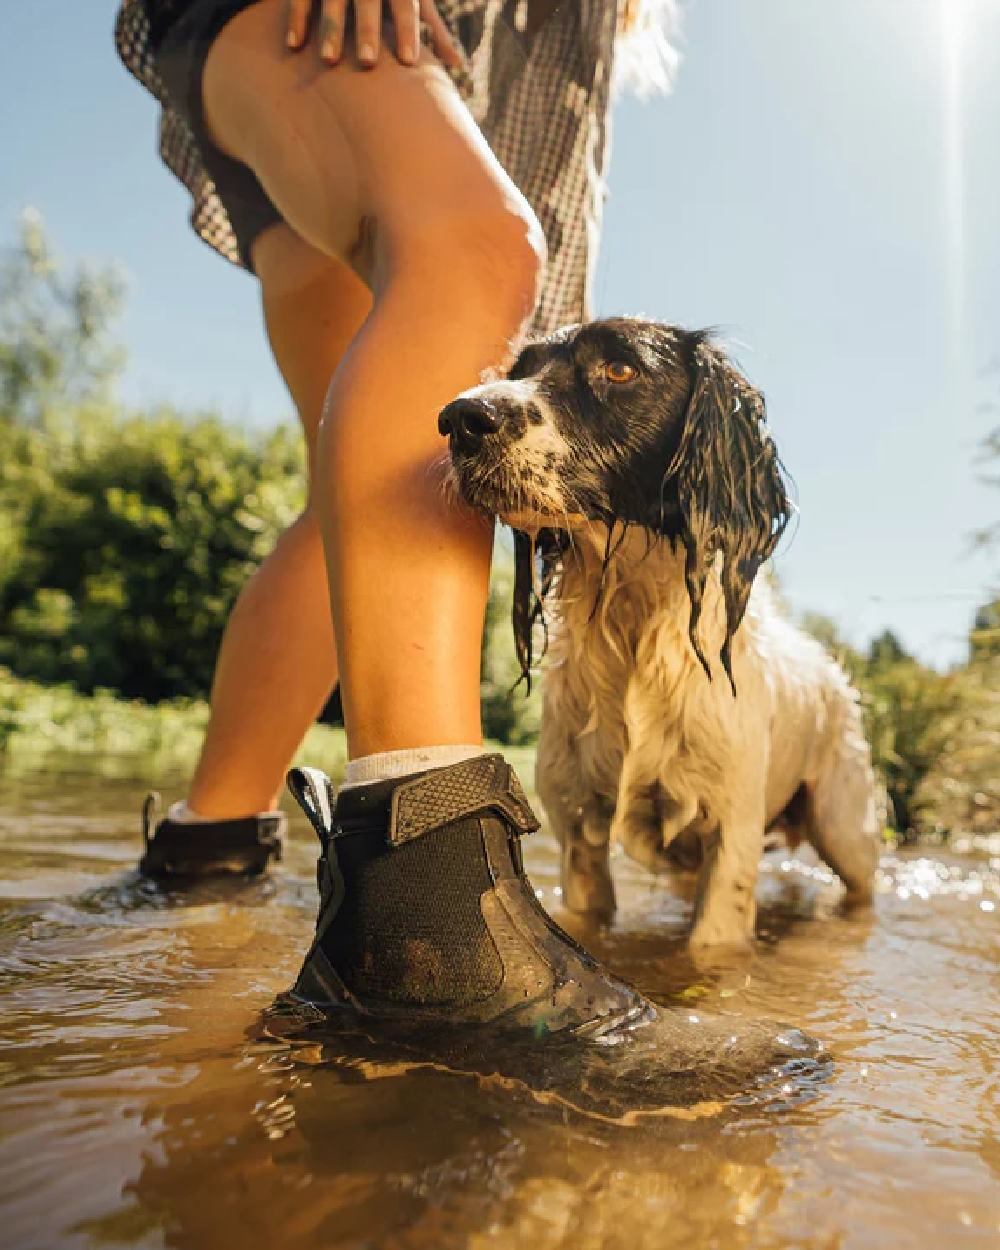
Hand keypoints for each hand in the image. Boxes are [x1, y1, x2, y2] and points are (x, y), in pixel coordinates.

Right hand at [285, 0, 464, 70]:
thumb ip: (435, 29)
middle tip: (369, 62)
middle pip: (368, 2)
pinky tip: (294, 46)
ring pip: (332, 1)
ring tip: (330, 61)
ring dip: (331, 29)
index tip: (408, 62)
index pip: (406, 5)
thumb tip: (458, 66)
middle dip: (368, 30)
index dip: (407, 32)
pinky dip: (297, 19)